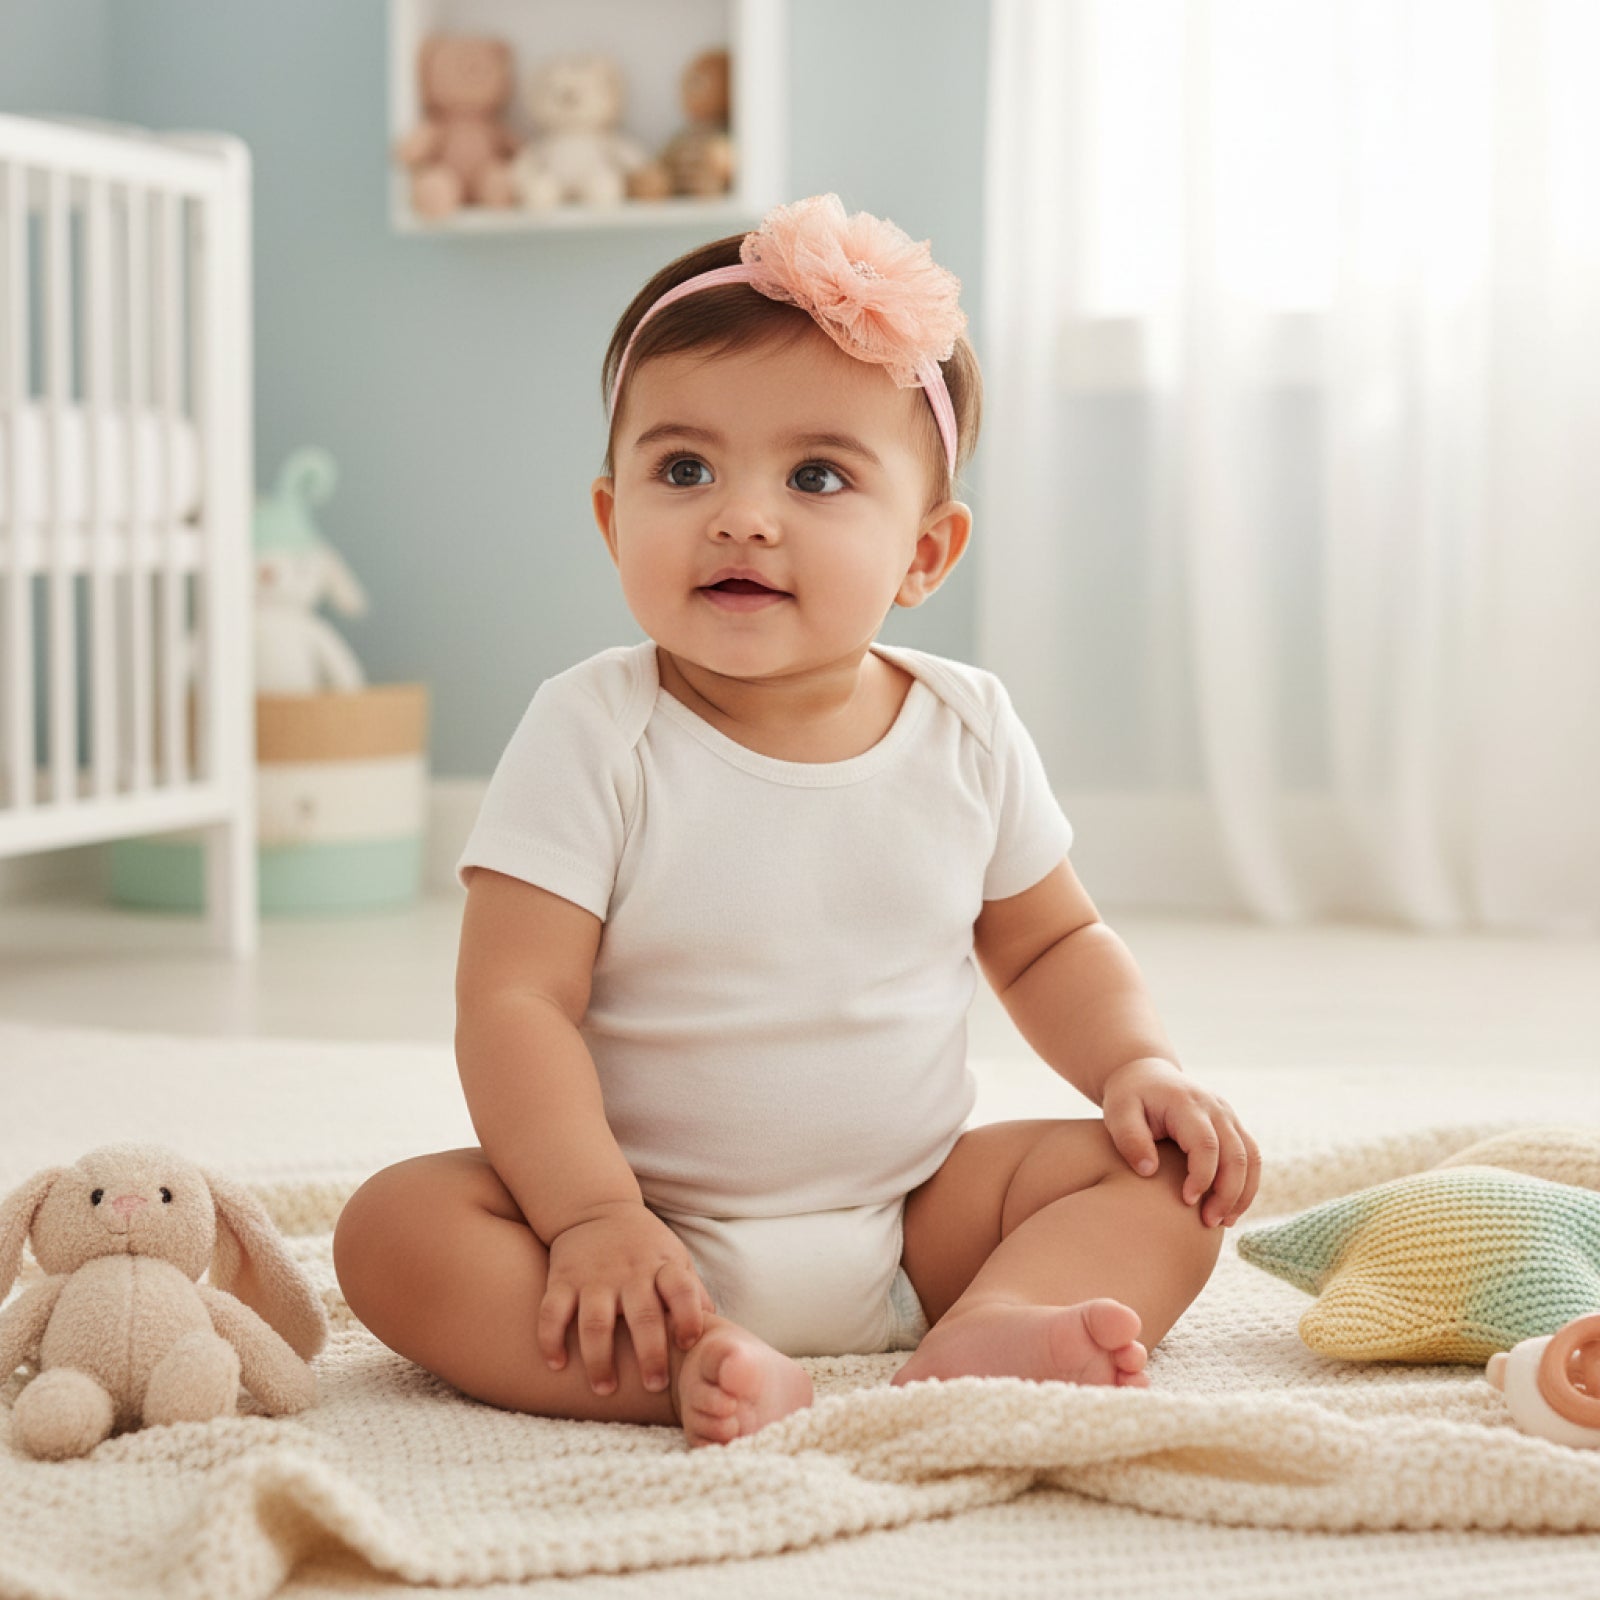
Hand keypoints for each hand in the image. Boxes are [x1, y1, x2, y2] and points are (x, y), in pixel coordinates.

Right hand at [540, 1201, 715, 1394]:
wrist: (596, 1209)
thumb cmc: (645, 1246)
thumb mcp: (675, 1257)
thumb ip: (693, 1291)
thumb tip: (717, 1330)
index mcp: (662, 1267)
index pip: (682, 1289)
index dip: (689, 1315)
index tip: (688, 1344)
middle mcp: (630, 1273)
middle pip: (643, 1316)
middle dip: (650, 1354)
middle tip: (655, 1385)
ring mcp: (594, 1278)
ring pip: (595, 1322)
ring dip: (599, 1359)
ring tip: (605, 1389)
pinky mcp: (563, 1280)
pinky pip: (553, 1312)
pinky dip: (551, 1340)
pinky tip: (556, 1364)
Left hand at [1100, 1057, 1261, 1227]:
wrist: (1145, 1075)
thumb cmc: (1129, 1098)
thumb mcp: (1118, 1112)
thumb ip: (1130, 1138)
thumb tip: (1147, 1171)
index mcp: (1186, 1103)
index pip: (1205, 1144)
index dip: (1201, 1176)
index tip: (1187, 1202)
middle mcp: (1215, 1107)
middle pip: (1236, 1154)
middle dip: (1227, 1193)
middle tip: (1209, 1223)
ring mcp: (1227, 1115)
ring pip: (1251, 1158)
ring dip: (1242, 1193)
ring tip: (1223, 1222)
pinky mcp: (1232, 1126)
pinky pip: (1251, 1157)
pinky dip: (1246, 1185)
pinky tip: (1230, 1209)